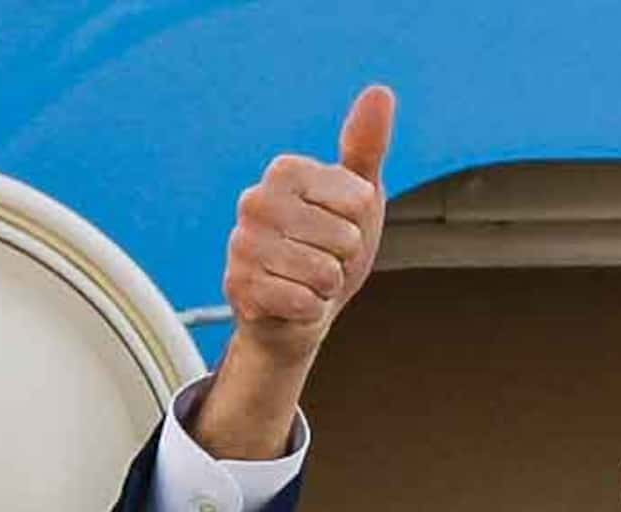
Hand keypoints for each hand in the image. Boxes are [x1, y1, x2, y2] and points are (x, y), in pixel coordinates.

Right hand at [190, 83, 393, 458]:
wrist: (297, 310)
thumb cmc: (330, 247)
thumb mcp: (358, 196)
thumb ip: (367, 146)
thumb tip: (380, 92)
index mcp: (285, 170)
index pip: (358, 202)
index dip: (360, 225)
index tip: (339, 226)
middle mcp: (256, 201)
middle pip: (343, 239)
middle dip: (344, 260)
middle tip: (321, 259)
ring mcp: (243, 245)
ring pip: (323, 273)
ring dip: (326, 287)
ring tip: (306, 280)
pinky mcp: (239, 288)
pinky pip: (302, 302)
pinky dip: (309, 310)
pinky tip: (293, 302)